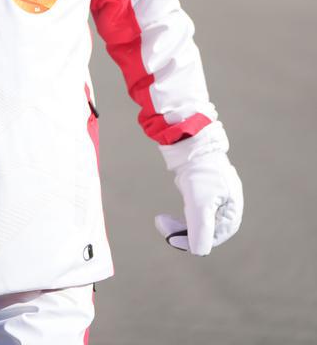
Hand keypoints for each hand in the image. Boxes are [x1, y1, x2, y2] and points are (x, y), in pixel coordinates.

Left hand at [156, 122, 242, 255]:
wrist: (192, 141)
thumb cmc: (201, 172)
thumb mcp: (200, 205)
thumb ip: (200, 231)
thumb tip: (199, 252)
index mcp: (232, 211)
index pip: (214, 237)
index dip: (193, 240)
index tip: (171, 238)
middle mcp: (227, 205)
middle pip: (205, 229)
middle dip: (183, 231)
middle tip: (160, 224)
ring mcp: (216, 196)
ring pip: (197, 219)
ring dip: (180, 223)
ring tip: (160, 219)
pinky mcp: (204, 188)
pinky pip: (193, 209)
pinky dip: (182, 213)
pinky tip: (170, 211)